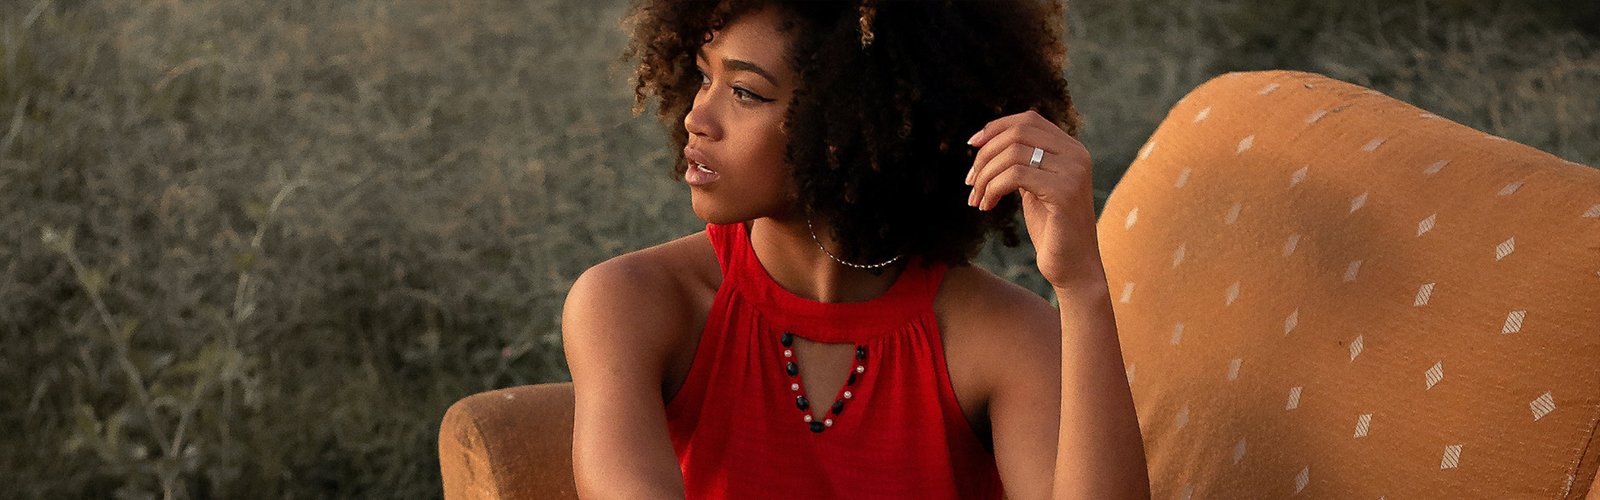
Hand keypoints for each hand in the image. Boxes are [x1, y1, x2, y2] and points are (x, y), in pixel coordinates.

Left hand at [964, 110, 1102, 288]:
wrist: (1073, 267)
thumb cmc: (1051, 229)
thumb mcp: (1035, 187)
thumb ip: (1023, 162)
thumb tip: (988, 142)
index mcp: (1071, 149)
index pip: (1029, 120)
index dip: (996, 127)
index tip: (971, 145)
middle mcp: (1076, 154)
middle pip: (1018, 133)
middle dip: (985, 154)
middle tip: (970, 181)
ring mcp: (1073, 171)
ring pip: (1013, 154)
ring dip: (985, 176)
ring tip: (976, 199)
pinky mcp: (1064, 191)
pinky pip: (1015, 176)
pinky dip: (992, 189)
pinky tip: (986, 206)